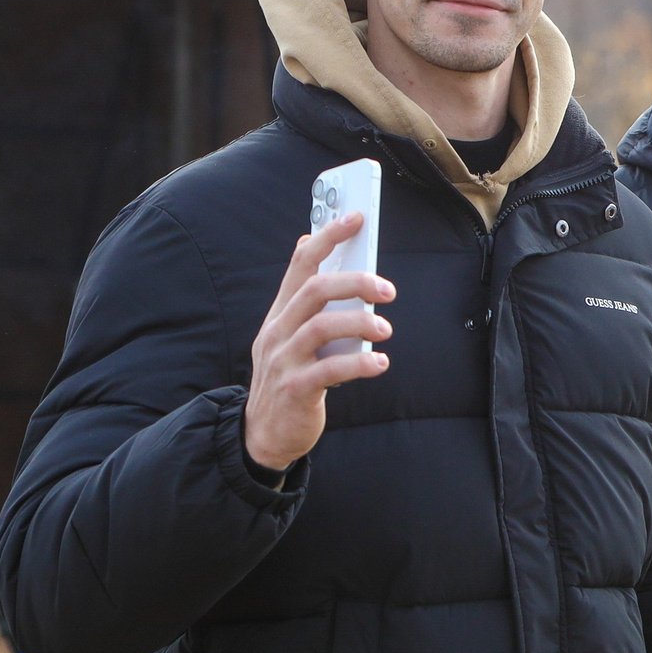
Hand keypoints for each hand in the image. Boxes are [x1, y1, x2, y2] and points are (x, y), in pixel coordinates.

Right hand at [244, 212, 394, 472]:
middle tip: (387, 290)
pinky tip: (380, 364)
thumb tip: (319, 255)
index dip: (328, 237)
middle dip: (355, 283)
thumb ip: (307, 305)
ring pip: (323, 327)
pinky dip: (360, 365)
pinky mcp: (296, 390)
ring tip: (385, 331)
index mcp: (280, 314)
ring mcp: (284, 360)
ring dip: (361, 324)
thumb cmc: (289, 379)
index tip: (356, 218)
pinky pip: (331, 370)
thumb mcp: (290, 338)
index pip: (301, 264)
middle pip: (315, 290)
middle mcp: (278, 331)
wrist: (264, 434)